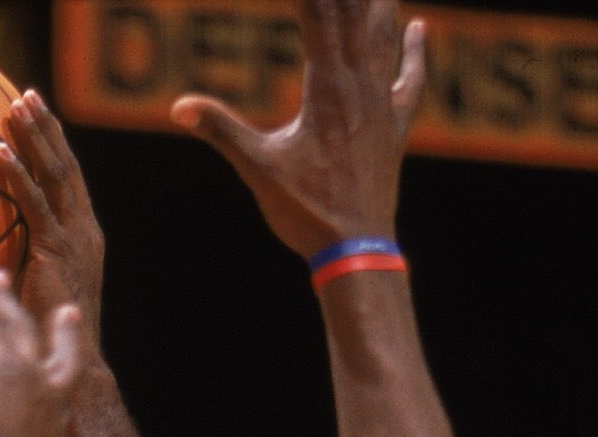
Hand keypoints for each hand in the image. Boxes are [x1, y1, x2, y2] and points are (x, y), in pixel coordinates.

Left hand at [0, 90, 103, 351]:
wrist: (73, 366)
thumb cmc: (52, 338)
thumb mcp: (40, 291)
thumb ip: (25, 264)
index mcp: (83, 235)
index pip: (69, 180)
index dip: (54, 145)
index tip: (37, 116)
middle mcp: (84, 230)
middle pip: (65, 167)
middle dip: (46, 128)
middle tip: (26, 96)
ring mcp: (73, 238)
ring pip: (54, 176)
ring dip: (34, 139)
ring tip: (15, 108)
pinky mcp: (56, 251)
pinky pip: (35, 205)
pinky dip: (19, 176)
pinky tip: (1, 152)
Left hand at [0, 269, 85, 436]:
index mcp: (58, 428)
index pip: (65, 395)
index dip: (69, 379)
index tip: (73, 372)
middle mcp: (54, 396)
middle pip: (59, 353)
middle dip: (61, 333)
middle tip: (65, 312)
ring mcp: (33, 375)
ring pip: (19, 325)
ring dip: (5, 300)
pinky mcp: (4, 364)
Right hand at [173, 0, 426, 260]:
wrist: (357, 251)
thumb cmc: (308, 212)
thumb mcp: (259, 168)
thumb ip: (221, 130)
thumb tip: (179, 107)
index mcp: (327, 86)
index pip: (318, 13)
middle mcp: (360, 85)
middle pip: (354, 15)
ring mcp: (382, 104)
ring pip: (384, 37)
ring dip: (380, 4)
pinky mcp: (395, 128)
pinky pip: (411, 79)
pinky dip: (415, 51)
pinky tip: (419, 26)